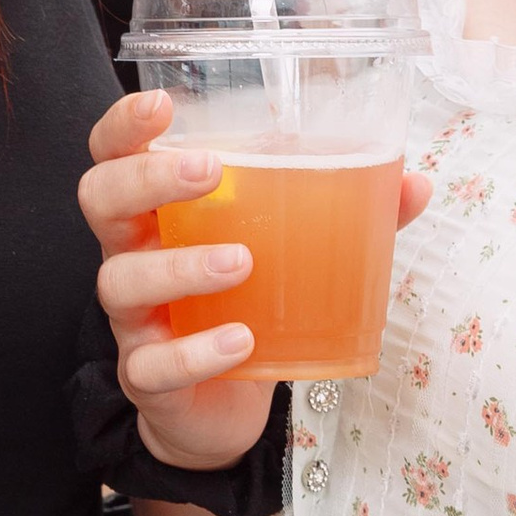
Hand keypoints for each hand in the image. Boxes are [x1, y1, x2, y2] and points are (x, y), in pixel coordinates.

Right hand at [79, 87, 430, 473]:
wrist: (219, 410)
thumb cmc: (245, 306)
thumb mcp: (290, 252)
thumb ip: (346, 212)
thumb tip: (414, 181)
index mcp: (158, 212)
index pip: (114, 154)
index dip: (124, 126)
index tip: (161, 104)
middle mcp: (132, 255)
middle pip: (101, 200)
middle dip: (146, 179)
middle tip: (208, 171)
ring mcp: (133, 318)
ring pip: (123, 281)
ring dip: (181, 266)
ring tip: (242, 262)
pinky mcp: (148, 376)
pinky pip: (155, 364)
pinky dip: (196, 352)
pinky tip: (241, 341)